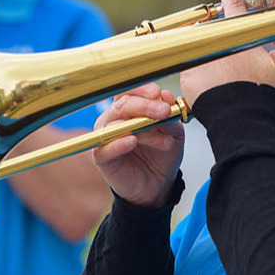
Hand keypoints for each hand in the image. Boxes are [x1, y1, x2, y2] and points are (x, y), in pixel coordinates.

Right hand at [92, 83, 184, 207]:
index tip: (158, 92)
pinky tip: (132, 141)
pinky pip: (105, 147)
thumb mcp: (174, 133)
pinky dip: (118, 143)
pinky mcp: (101, 157)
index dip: (141, 89)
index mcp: (129, 108)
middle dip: (145, 106)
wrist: (158, 185)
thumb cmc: (162, 154)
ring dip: (143, 129)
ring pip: (117, 124)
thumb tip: (165, 97)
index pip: (128, 91)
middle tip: (164, 111)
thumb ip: (170, 115)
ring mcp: (105, 137)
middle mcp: (113, 119)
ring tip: (164, 140)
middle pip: (122, 104)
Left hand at [180, 0, 274, 106]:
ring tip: (222, 77)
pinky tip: (212, 88)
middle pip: (213, 30)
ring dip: (209, 57)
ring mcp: (198, 58)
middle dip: (222, 40)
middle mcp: (214, 41)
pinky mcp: (187, 76)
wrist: (243, 122)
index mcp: (239, 35)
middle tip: (232, 58)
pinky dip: (199, 77)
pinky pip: (190, 70)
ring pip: (200, 50)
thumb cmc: (266, 99)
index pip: (232, 2)